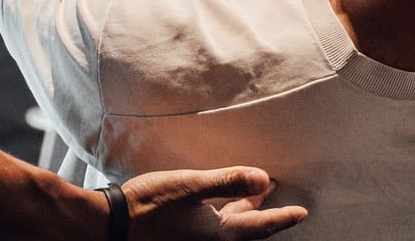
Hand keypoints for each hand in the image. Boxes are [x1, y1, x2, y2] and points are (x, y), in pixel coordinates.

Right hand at [121, 167, 307, 239]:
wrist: (112, 226)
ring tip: (254, 193)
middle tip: (279, 195)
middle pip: (246, 228)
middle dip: (264, 212)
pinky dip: (225, 214)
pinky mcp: (182, 237)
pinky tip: (218, 203)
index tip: (302, 212)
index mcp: (219, 234)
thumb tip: (264, 178)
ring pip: (230, 228)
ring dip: (243, 211)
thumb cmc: (149, 205)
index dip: (282, 218)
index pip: (260, 226)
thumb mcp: (190, 185)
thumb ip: (228, 181)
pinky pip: (214, 228)